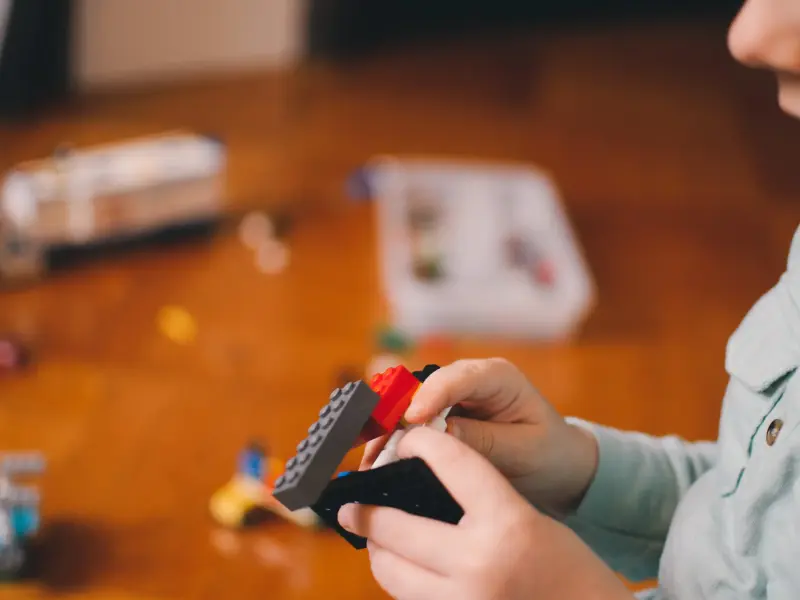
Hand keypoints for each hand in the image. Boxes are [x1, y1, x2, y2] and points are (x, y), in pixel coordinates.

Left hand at [341, 427, 632, 599]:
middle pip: (395, 525)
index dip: (421, 443)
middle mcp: (479, 565)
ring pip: (390, 571)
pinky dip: (399, 580)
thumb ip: (479, 501)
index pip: (452, 463)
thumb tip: (419, 484)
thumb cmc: (568, 568)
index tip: (405, 440)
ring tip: (375, 536)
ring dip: (377, 549)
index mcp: (508, 525)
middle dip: (365, 510)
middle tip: (350, 504)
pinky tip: (403, 566)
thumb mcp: (530, 520)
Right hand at [360, 358, 597, 516]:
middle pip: (422, 388)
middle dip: (396, 416)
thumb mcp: (524, 450)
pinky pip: (408, 425)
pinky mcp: (439, 418)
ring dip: (387, 433)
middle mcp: (468, 380)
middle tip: (376, 447)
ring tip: (370, 462)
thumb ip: (484, 440)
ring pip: (407, 406)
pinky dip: (392, 444)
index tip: (412, 420)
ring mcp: (450, 398)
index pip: (458, 377)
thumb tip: (439, 434)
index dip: (431, 396)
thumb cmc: (547, 452)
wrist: (556, 464)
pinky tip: (377, 465)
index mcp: (497, 377)